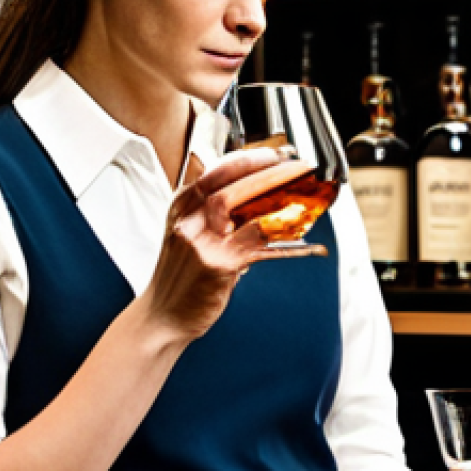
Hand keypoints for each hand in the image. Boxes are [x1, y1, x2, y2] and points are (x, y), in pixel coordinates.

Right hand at [141, 148, 325, 342]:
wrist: (161, 316)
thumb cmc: (178, 275)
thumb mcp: (185, 230)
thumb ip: (210, 208)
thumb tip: (251, 190)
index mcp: (182, 207)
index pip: (217, 171)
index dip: (250, 159)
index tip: (276, 154)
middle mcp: (190, 221)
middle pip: (232, 187)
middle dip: (269, 174)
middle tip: (296, 169)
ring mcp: (204, 243)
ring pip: (247, 213)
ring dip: (280, 202)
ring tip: (306, 195)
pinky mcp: (220, 267)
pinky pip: (260, 248)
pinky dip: (287, 244)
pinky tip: (309, 245)